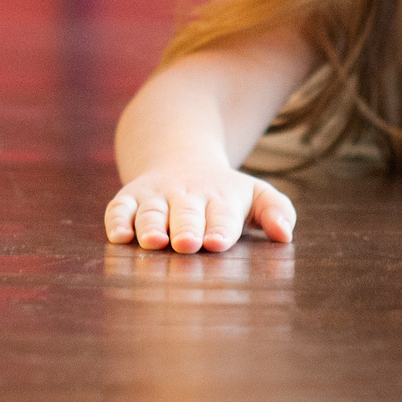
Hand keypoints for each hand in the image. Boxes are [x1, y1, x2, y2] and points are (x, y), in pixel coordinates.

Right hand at [105, 160, 296, 251]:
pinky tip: (119, 236)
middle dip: (186, 228)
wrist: (181, 157)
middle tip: (187, 244)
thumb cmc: (224, 193)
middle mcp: (185, 195)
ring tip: (153, 241)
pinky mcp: (129, 197)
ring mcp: (155, 195)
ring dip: (151, 225)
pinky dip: (117, 220)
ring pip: (151, 211)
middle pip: (185, 214)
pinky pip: (118, 207)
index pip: (222, 214)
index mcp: (220, 197)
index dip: (220, 228)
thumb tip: (284, 234)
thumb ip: (276, 210)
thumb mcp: (255, 194)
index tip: (217, 242)